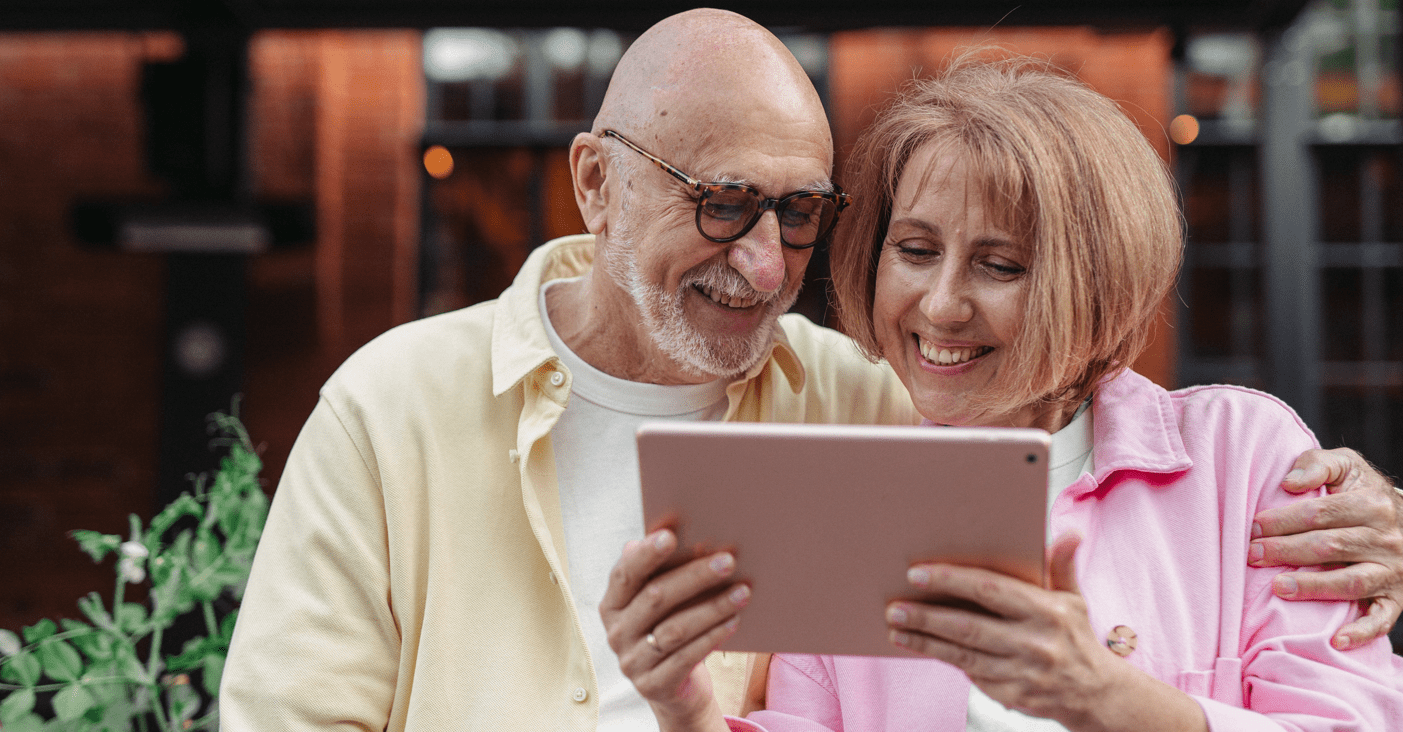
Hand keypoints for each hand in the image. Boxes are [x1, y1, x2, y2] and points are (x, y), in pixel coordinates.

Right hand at [598, 529, 747, 730]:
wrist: (675, 689)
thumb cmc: (670, 630)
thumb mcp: (663, 604)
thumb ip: (661, 573)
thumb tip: (669, 532)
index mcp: (612, 605)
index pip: (624, 574)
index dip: (646, 554)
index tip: (671, 535)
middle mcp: (616, 633)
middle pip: (655, 598)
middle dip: (694, 576)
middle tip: (728, 560)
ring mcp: (632, 662)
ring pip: (675, 629)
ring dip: (712, 607)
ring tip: (743, 592)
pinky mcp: (653, 686)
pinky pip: (686, 657)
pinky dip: (712, 637)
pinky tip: (734, 621)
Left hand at [886, 535, 1205, 731]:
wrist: (1095, 693)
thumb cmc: (1075, 637)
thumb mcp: (1073, 598)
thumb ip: (1062, 565)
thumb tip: (1070, 532)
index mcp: (1047, 611)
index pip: (990, 589)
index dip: (951, 580)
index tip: (916, 574)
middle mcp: (1034, 642)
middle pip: (968, 625)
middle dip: (926, 615)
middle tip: (894, 607)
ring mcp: (1021, 672)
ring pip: (962, 653)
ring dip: (925, 640)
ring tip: (896, 627)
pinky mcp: (1011, 695)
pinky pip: (969, 672)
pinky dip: (942, 657)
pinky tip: (919, 645)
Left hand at [1250, 447, 1402, 648]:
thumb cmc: (1360, 492)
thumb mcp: (1346, 466)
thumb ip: (1317, 465)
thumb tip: (1289, 482)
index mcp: (1372, 504)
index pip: (1321, 513)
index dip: (1284, 520)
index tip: (1252, 527)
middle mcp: (1387, 539)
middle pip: (1330, 546)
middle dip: (1287, 551)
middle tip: (1252, 555)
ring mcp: (1393, 571)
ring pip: (1352, 581)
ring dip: (1314, 587)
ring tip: (1278, 587)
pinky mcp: (1396, 598)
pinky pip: (1382, 619)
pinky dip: (1362, 631)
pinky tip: (1337, 640)